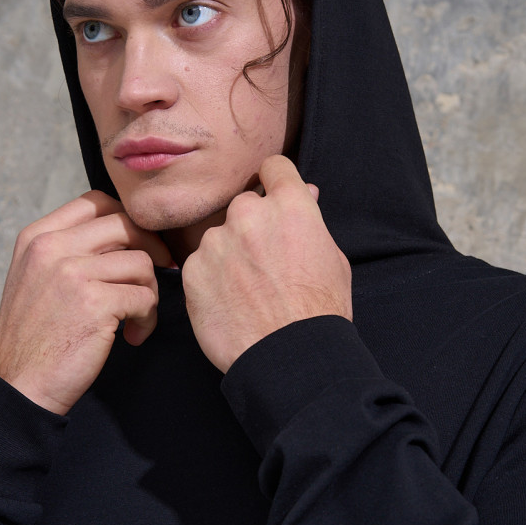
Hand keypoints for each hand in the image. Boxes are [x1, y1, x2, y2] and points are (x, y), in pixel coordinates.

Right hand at [0, 191, 171, 413]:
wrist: (19, 386)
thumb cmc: (36, 337)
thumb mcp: (37, 278)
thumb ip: (69, 250)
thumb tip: (124, 233)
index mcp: (37, 236)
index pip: (96, 202)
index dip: (128, 221)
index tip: (140, 246)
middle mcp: (52, 247)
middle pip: (125, 224)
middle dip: (151, 249)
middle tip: (158, 274)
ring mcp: (72, 273)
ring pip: (141, 262)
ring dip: (149, 292)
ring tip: (137, 318)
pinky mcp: (95, 303)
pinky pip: (144, 296)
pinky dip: (147, 318)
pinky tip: (133, 335)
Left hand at [182, 155, 351, 372]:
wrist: (290, 357)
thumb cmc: (319, 311)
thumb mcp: (332, 258)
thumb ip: (311, 221)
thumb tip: (305, 192)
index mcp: (290, 206)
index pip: (274, 167)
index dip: (275, 180)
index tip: (273, 195)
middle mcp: (249, 215)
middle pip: (245, 204)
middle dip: (252, 225)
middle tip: (263, 261)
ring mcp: (217, 242)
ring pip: (219, 236)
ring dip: (229, 253)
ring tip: (247, 289)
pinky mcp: (193, 270)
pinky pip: (199, 264)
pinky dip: (210, 279)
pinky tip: (230, 302)